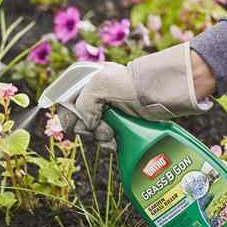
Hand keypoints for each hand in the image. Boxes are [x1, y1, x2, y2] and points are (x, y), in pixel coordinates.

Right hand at [57, 42, 215, 151]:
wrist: (162, 92)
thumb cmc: (132, 84)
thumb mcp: (100, 85)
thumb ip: (82, 103)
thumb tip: (87, 124)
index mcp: (84, 83)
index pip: (64, 104)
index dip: (68, 118)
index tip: (79, 124)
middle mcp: (93, 97)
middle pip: (76, 122)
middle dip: (87, 129)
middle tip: (102, 127)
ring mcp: (106, 112)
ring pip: (90, 133)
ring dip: (99, 138)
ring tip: (112, 135)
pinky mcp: (119, 124)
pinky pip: (104, 140)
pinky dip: (107, 143)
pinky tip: (115, 142)